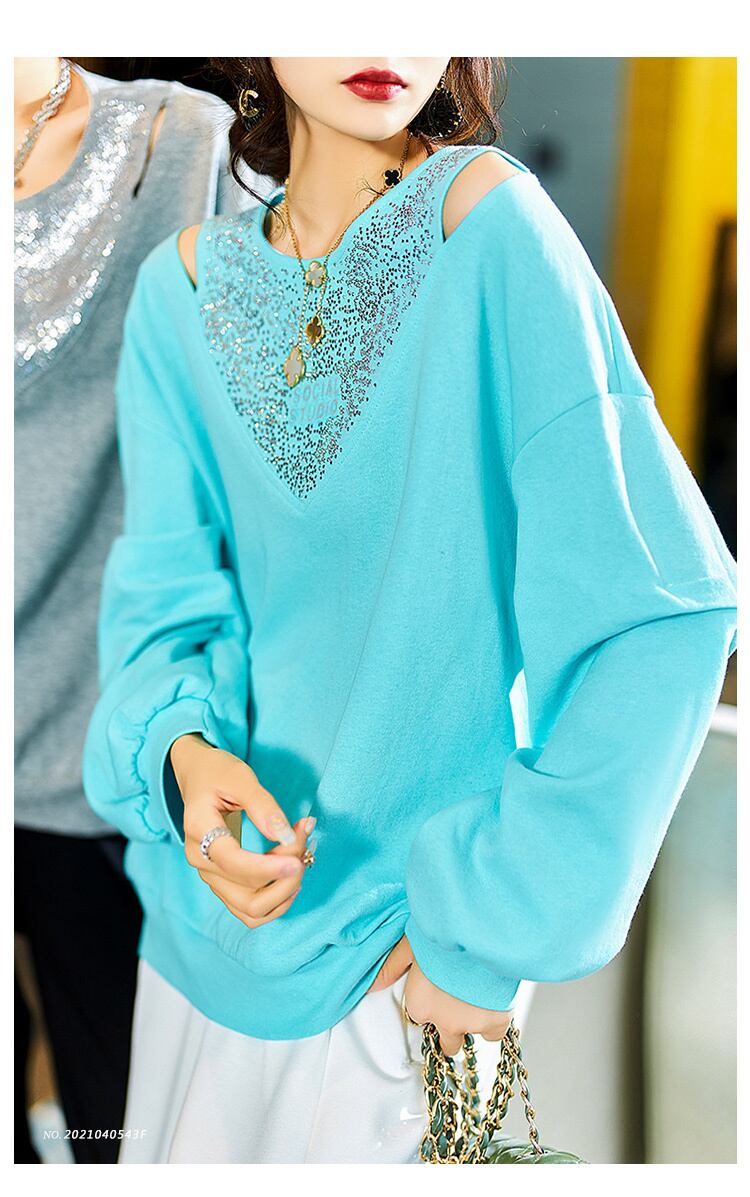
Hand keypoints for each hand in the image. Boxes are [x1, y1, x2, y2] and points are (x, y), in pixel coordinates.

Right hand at [170, 732, 311, 928]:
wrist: (198, 777)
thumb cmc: (218, 773)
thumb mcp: (239, 776)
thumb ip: (262, 805)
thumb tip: (285, 835)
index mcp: (199, 831)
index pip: (233, 863)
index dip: (268, 867)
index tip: (298, 860)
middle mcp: (201, 862)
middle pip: (247, 895)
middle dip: (284, 879)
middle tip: (304, 842)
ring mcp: (211, 877)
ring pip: (252, 910)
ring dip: (284, 891)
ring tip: (301, 856)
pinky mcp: (224, 884)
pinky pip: (252, 910)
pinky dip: (277, 898)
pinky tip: (292, 872)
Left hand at [368, 934, 511, 1056]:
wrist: (478, 934)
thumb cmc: (443, 934)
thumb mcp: (410, 944)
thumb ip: (392, 967)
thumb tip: (372, 986)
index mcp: (420, 1004)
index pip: (421, 1015)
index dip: (430, 1001)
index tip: (437, 986)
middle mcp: (444, 1021)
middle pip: (445, 1042)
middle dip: (449, 1025)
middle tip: (456, 1000)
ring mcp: (471, 1024)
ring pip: (468, 1039)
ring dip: (470, 1024)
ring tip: (476, 1000)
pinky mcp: (496, 1021)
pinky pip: (494, 1035)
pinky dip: (494, 1023)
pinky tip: (495, 1004)